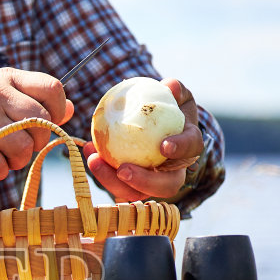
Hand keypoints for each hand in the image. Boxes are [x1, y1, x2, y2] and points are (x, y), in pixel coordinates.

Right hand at [0, 67, 72, 208]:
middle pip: (42, 124)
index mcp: (5, 77)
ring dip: (14, 163)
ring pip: (24, 148)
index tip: (39, 128)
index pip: (53, 90)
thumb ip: (28, 105)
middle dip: (33, 146)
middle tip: (13, 150)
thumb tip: (68, 110)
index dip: (55, 114)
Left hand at [83, 77, 201, 202]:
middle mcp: (174, 172)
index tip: (164, 145)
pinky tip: (88, 152)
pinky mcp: (132, 186)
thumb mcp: (176, 95)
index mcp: (188, 147)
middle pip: (166, 186)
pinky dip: (101, 171)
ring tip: (95, 160)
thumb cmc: (169, 108)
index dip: (180, 149)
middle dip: (144, 182)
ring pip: (136, 193)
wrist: (155, 125)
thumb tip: (169, 86)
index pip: (191, 150)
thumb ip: (175, 88)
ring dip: (112, 181)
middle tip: (123, 170)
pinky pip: (116, 185)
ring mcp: (152, 183)